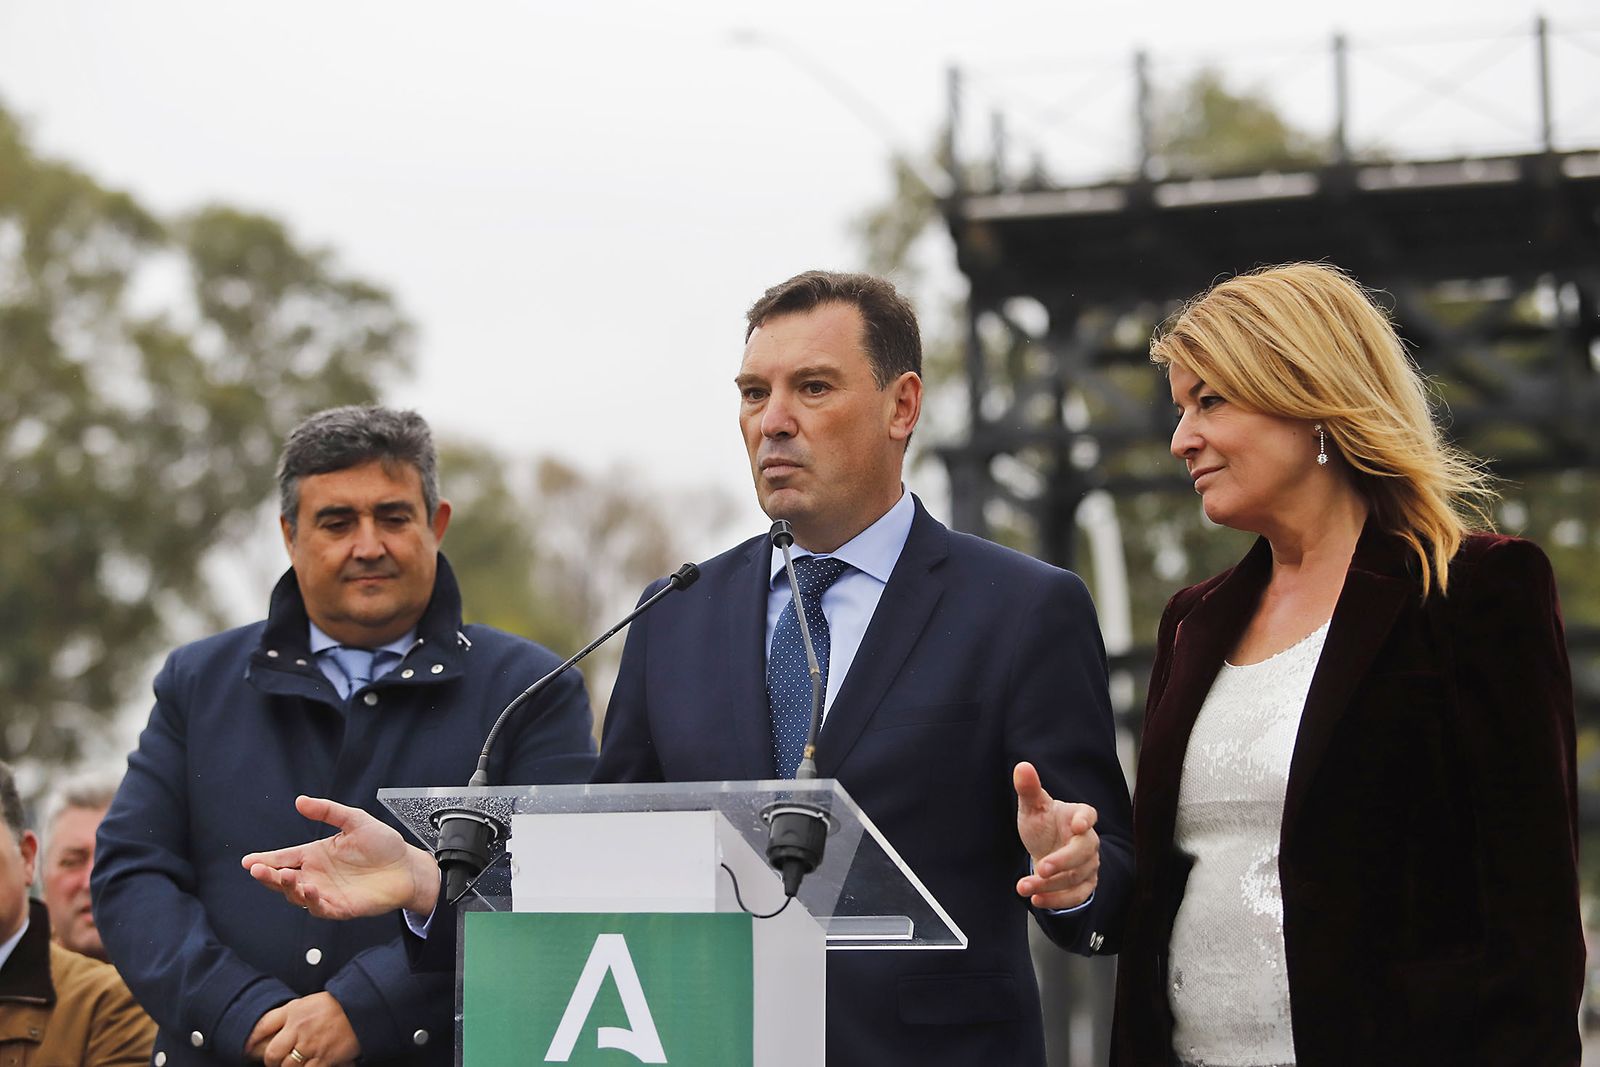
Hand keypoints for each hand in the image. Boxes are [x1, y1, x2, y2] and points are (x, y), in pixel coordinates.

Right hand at [241, 795, 439, 918]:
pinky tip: (309, 890)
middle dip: (268, 875)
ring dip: (288, 887)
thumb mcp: (355, 820)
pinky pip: (320, 908)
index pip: (283, 858)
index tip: (248, 860)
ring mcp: (326, 893)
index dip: (265, 860)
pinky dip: (311, 901)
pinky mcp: (340, 908)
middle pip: (283, 879)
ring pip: (296, 895)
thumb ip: (328, 811)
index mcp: (315, 855)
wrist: (407, 867)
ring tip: (286, 876)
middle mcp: (316, 875)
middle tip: (258, 869)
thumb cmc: (382, 845)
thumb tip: (300, 801)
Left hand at [254, 993, 359, 1066]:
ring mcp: (312, 1045)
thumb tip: (263, 1032)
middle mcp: (299, 1028)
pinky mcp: (324, 1058)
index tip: (248, 1048)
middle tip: (278, 1060)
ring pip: (287, 1066)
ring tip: (296, 1062)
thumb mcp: (307, 1002)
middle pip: (272, 1053)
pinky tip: (310, 1064)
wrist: (362, 1009)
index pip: (263, 1027)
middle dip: (272, 1060)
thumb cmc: (335, 1006)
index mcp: (294, 1011)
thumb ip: (286, 1015)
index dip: (252, 1041)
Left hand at [1013, 761, 1099, 909]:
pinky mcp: (1085, 885)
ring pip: (1076, 877)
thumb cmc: (1043, 823)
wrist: (1046, 848)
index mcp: (1079, 815)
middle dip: (1062, 862)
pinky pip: (1077, 896)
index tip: (1078, 825)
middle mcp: (1089, 841)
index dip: (1085, 820)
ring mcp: (1089, 864)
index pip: (1088, 815)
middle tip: (1041, 868)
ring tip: (1024, 887)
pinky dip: (1058, 900)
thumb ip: (1029, 788)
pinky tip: (1037, 899)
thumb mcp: (1032, 806)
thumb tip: (1022, 766)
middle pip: (1083, 853)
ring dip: (1050, 886)